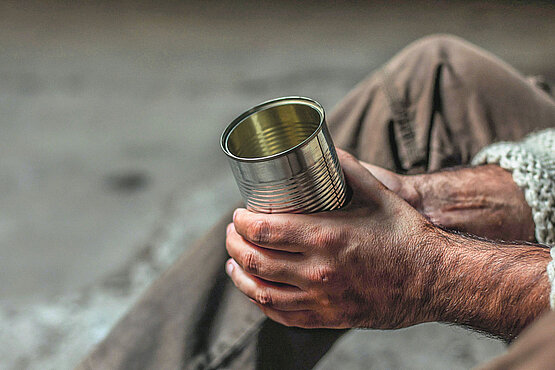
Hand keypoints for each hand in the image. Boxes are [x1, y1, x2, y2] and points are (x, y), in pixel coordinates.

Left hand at [225, 149, 549, 339]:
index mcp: (327, 236)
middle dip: (235, 244)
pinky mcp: (330, 317)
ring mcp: (323, 298)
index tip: (239, 214)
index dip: (242, 222)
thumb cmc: (407, 234)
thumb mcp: (379, 194)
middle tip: (234, 233)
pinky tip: (257, 289)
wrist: (435, 279)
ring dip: (241, 275)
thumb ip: (348, 169)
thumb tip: (326, 150)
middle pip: (256, 260)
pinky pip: (283, 315)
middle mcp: (320, 271)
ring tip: (234, 262)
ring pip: (262, 292)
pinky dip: (261, 301)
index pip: (264, 230)